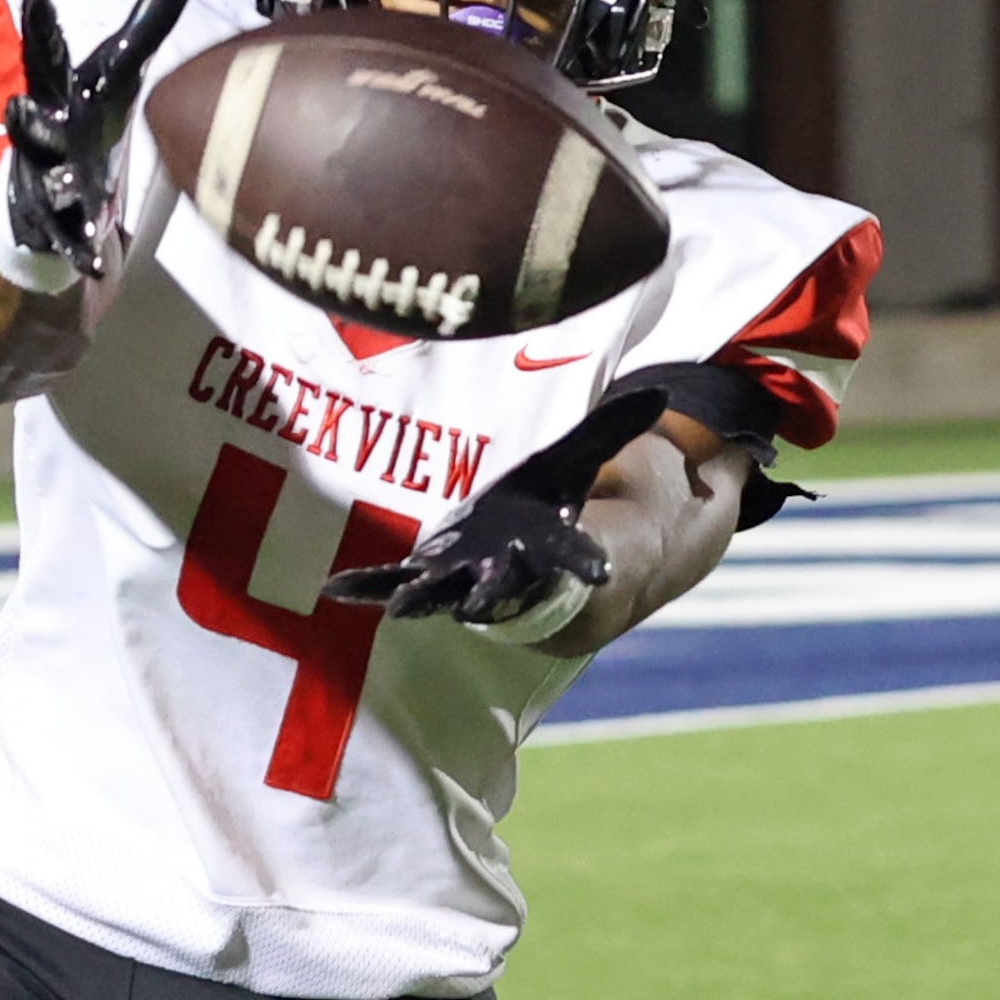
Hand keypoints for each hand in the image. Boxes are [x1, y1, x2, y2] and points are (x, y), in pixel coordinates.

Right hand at [5, 0, 193, 277]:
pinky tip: (96, 265)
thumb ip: (148, 16)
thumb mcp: (117, 69)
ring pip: (44, 183)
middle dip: (23, 114)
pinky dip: (81, 252)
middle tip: (17, 106)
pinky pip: (68, 243)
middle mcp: (42, 136)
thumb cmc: (86, 120)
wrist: (41, 201)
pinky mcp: (57, 228)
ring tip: (63, 184)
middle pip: (26, 121)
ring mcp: (44, 184)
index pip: (47, 56)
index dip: (40, 28)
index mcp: (58, 94)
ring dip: (52, 183)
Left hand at [323, 385, 667, 625]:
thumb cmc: (549, 505)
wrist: (518, 555)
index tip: (598, 570)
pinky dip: (367, 585)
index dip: (587, 562)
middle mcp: (505, 573)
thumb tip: (663, 391)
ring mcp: (462, 578)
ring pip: (442, 593)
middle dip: (491, 594)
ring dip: (421, 598)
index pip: (573, 556)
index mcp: (549, 548)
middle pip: (502, 588)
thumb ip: (613, 429)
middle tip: (481, 604)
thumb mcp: (577, 460)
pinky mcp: (426, 573)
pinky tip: (336, 586)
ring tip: (398, 608)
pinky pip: (394, 581)